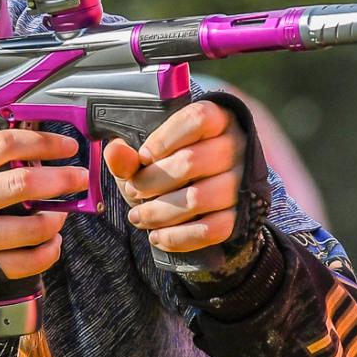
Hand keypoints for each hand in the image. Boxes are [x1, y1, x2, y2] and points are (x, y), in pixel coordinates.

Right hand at [0, 129, 88, 278]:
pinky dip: (48, 253)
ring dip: (56, 219)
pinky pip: (26, 262)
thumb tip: (21, 145)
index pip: (5, 146)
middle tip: (80, 177)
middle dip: (61, 179)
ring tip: (62, 213)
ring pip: (32, 227)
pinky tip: (53, 242)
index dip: (43, 142)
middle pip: (23, 183)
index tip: (67, 146)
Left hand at [103, 100, 246, 253]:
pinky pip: (211, 230)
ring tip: (138, 217)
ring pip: (198, 199)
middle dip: (151, 181)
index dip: (163, 139)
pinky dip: (178, 237)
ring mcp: (242, 183)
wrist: (203, 203)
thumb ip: (128, 154)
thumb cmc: (171, 168)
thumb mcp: (148, 157)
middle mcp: (237, 147)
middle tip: (133, 191)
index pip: (197, 119)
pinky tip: (157, 236)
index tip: (143, 156)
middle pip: (191, 161)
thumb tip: (114, 151)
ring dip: (159, 212)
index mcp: (219, 119)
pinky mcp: (242, 216)